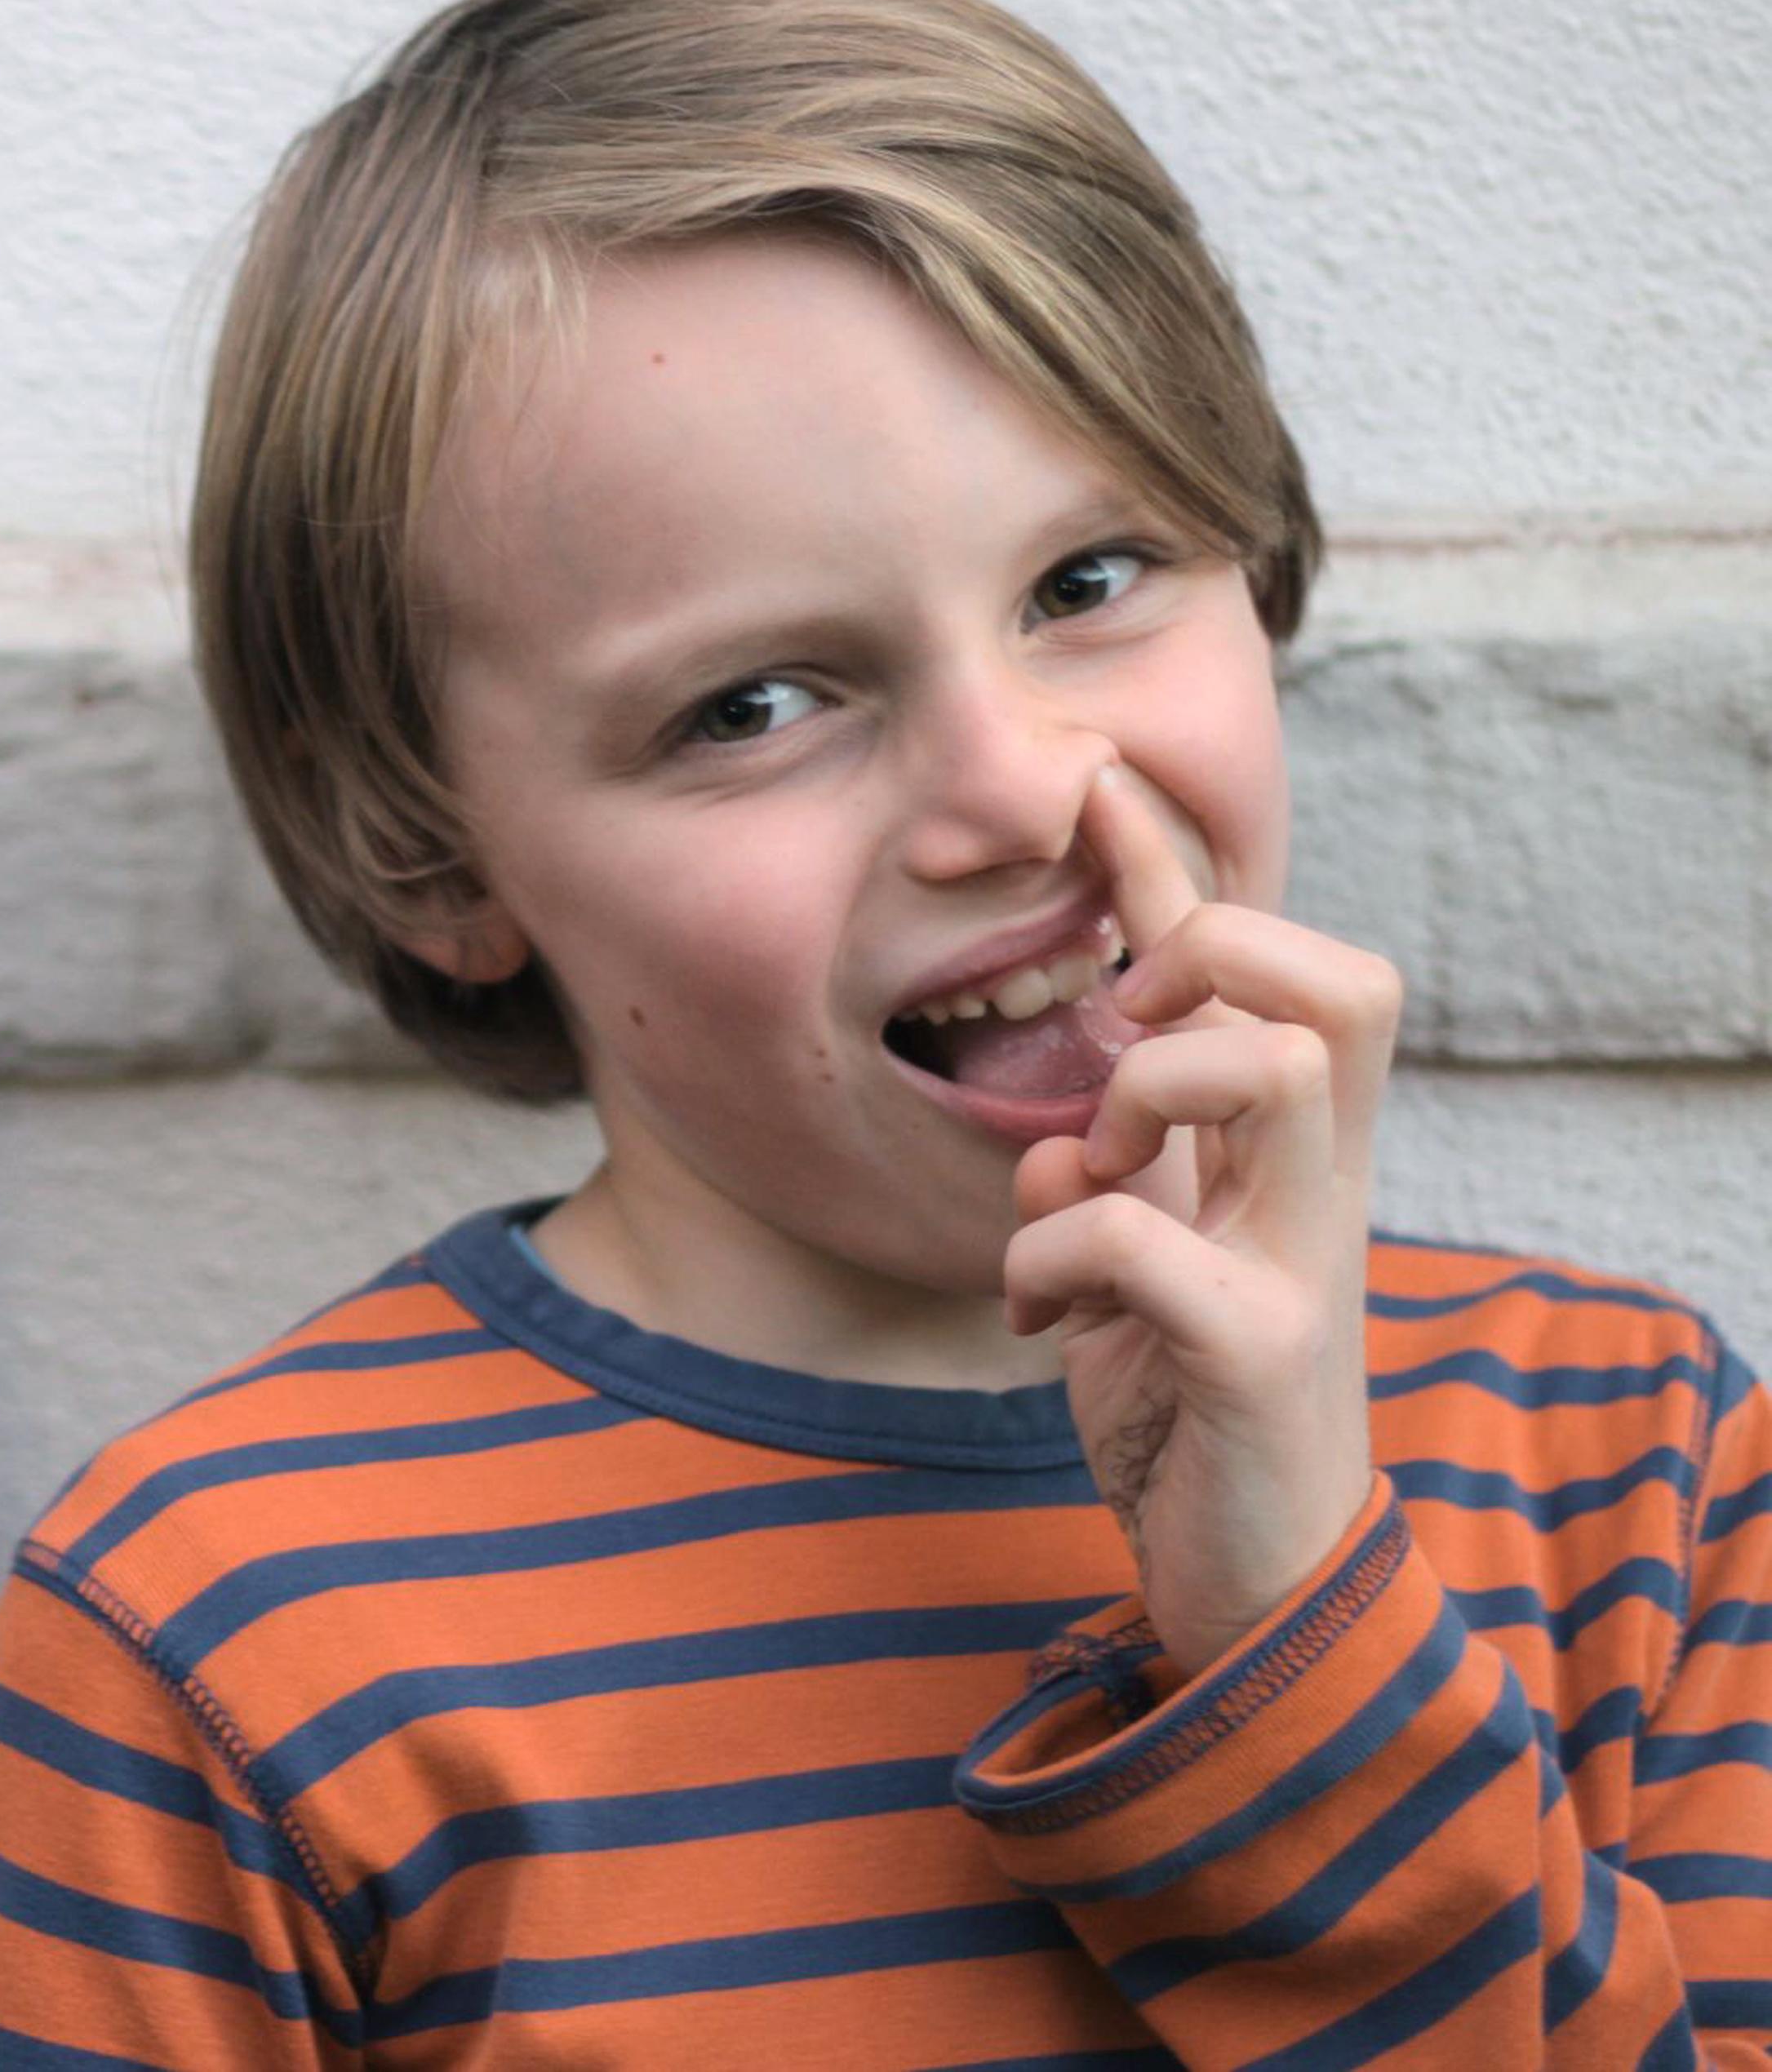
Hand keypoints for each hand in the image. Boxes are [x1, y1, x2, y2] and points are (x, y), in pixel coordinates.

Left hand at [1003, 765, 1399, 1673]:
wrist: (1250, 1589)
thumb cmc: (1186, 1415)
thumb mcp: (1141, 1262)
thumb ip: (1121, 1174)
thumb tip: (1061, 1121)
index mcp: (1289, 1163)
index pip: (1267, 976)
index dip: (1181, 871)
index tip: (1093, 784)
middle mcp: (1322, 1193)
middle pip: (1337, 984)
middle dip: (1208, 966)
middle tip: (1118, 1038)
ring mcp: (1305, 1266)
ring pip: (1270, 1070)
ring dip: (1137, 1101)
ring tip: (1091, 1186)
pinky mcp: (1260, 1352)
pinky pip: (1138, 1237)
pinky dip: (1053, 1258)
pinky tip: (1036, 1322)